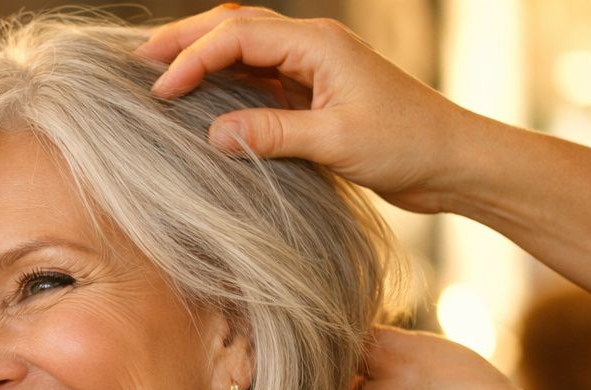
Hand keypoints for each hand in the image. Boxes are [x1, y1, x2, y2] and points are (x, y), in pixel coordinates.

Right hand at [137, 6, 479, 213]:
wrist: (451, 161)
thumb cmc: (406, 145)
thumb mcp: (335, 142)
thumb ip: (272, 133)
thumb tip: (214, 134)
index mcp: (317, 45)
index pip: (238, 37)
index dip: (193, 59)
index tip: (160, 90)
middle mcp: (313, 47)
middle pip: (235, 28)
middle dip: (186, 40)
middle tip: (139, 59)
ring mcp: (314, 70)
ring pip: (245, 51)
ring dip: (203, 59)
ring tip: (160, 74)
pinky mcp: (316, 96)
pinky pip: (260, 81)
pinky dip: (226, 86)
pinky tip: (202, 102)